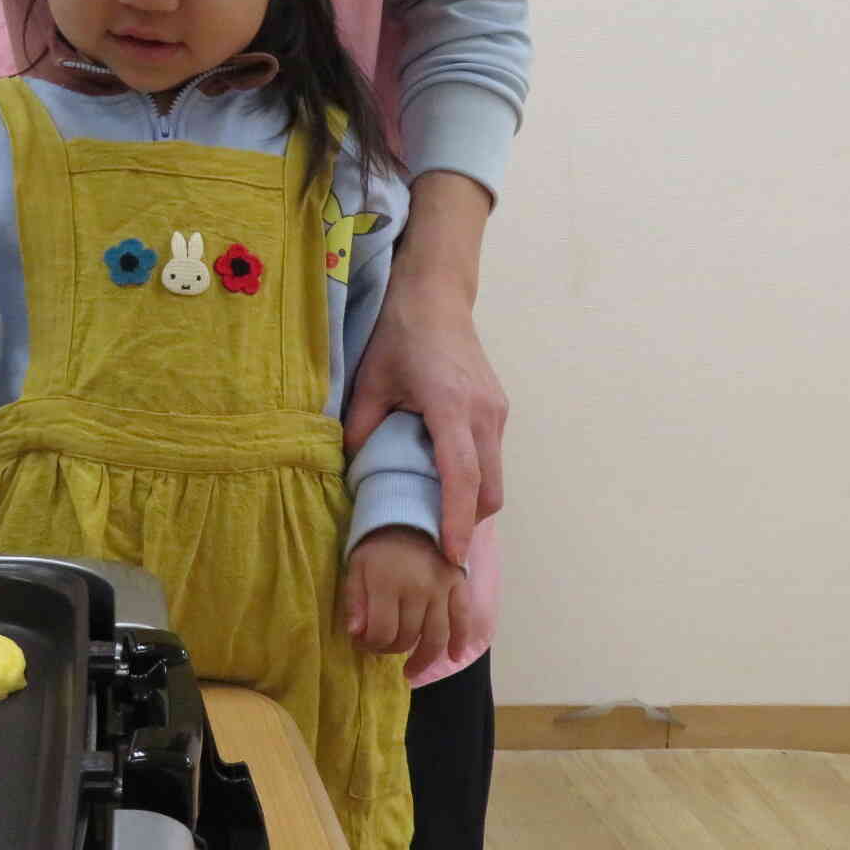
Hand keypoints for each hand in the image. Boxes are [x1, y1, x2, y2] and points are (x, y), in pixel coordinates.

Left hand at [341, 173, 506, 569]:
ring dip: (472, 503)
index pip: (462, 476)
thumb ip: (360, 429)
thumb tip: (350, 473)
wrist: (436, 294)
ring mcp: (498, 411)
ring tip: (438, 521)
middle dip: (467, 522)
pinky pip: (493, 458)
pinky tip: (445, 484)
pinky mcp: (499, 409)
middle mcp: (484, 413)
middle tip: (436, 549)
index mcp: (451, 406)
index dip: (456, 520)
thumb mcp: (370, 382)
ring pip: (495, 477)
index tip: (450, 556)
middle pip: (489, 489)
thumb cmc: (400, 334)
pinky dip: (475, 480)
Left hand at [342, 526, 471, 671]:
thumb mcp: (356, 566)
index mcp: (387, 583)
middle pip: (407, 636)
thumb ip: (354, 600)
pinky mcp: (459, 584)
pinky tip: (454, 657)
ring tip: (410, 671)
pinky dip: (459, 641)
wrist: (409, 514)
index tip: (362, 643)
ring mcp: (442, 588)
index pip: (382, 632)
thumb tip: (355, 634)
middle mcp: (417, 589)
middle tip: (381, 649)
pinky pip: (463, 618)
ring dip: (423, 658)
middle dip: (391, 649)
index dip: (370, 645)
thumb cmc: (377, 544)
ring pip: (435, 635)